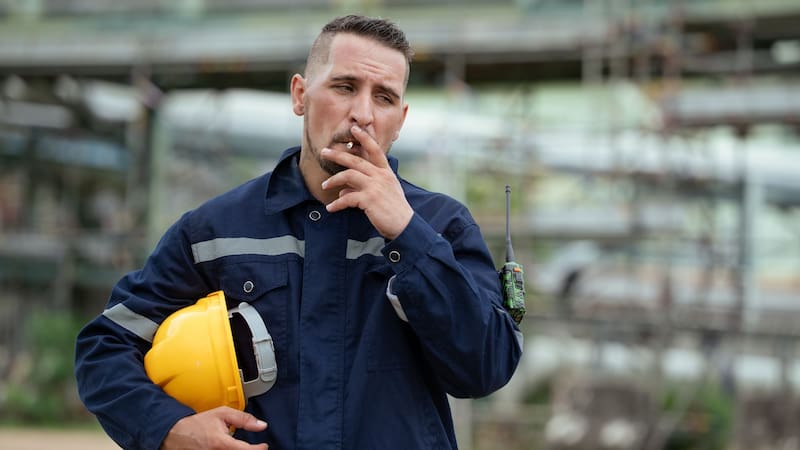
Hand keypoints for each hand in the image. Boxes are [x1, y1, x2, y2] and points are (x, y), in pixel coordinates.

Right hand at [161, 407, 267, 449]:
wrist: (176, 434)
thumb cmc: (198, 424)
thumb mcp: (222, 414)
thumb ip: (243, 418)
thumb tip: (261, 425)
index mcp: (221, 443)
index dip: (259, 449)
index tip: (264, 446)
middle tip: (253, 447)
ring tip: (240, 447)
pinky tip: (231, 449)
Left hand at [321, 125, 413, 239]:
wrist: (404, 225)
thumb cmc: (394, 210)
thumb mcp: (382, 194)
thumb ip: (363, 189)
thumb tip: (343, 190)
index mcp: (386, 173)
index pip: (375, 150)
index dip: (365, 138)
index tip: (355, 128)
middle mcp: (381, 176)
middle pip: (356, 160)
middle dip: (338, 155)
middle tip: (324, 152)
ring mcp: (375, 187)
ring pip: (349, 176)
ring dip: (334, 180)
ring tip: (323, 185)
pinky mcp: (369, 199)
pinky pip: (347, 198)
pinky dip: (337, 203)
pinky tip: (330, 208)